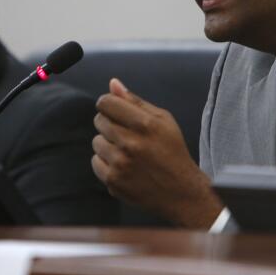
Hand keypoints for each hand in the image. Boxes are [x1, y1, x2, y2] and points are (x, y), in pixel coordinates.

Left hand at [91, 78, 223, 227]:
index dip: (108, 104)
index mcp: (145, 124)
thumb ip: (135, 101)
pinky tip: (124, 165)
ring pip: (96, 142)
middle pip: (100, 120)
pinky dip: (106, 162)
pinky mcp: (114, 181)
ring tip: (128, 151)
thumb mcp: (163, 120)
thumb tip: (112, 83)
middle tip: (126, 133)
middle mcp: (131, 143)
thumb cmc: (172, 150)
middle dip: (109, 123)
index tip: (114, 110)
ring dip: (108, 144)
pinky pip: (95, 162)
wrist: (180, 191)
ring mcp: (121, 164)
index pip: (106, 102)